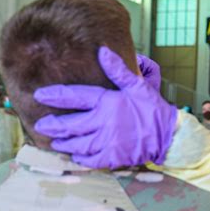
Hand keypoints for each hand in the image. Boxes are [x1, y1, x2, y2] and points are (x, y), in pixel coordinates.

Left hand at [34, 46, 177, 168]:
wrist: (169, 135)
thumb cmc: (153, 109)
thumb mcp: (137, 85)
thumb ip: (118, 70)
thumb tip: (102, 50)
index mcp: (109, 102)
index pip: (76, 97)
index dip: (56, 95)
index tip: (40, 95)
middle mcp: (104, 123)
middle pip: (71, 125)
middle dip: (53, 125)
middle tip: (41, 125)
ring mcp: (108, 142)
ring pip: (78, 145)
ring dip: (64, 143)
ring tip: (54, 142)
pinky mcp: (114, 157)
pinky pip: (92, 160)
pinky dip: (81, 158)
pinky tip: (76, 155)